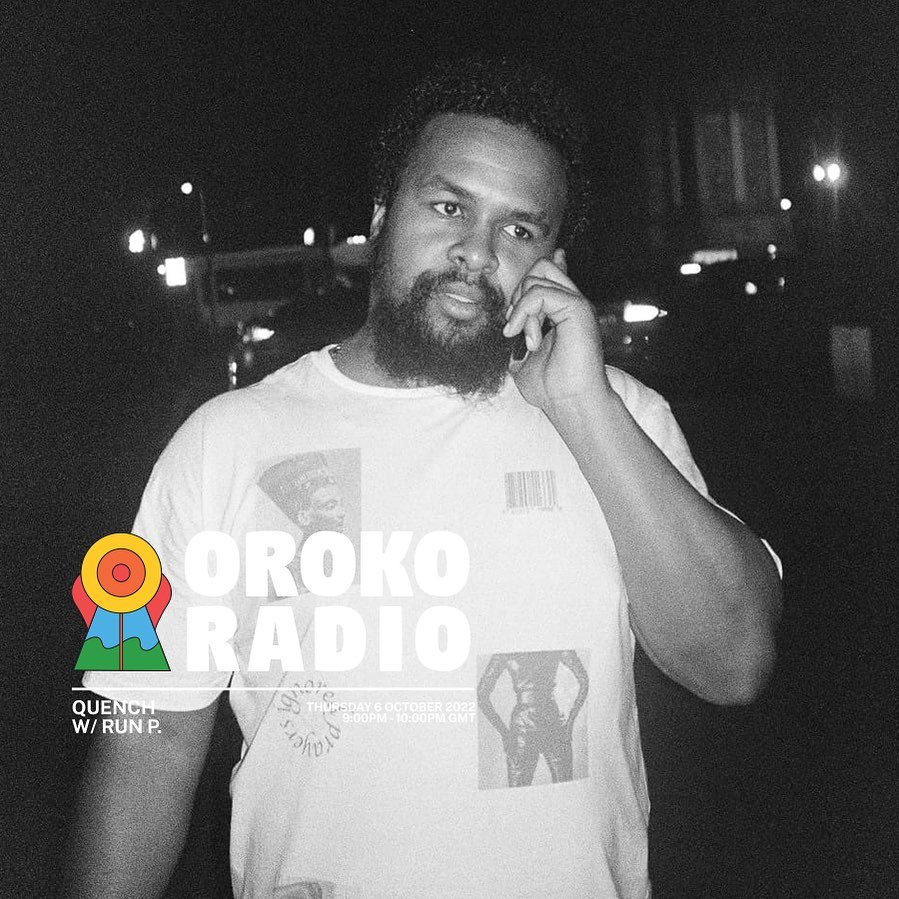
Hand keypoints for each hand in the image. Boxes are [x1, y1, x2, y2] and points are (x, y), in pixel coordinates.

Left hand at [503, 249, 607, 409]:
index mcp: (562, 312)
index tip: (521, 295)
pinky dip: (525, 313)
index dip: (536, 271)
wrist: (571, 403)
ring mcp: (576, 304)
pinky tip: (530, 340)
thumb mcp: (522, 358)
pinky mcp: (578, 308)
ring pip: (538, 276)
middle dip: (519, 292)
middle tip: (517, 328)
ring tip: (528, 341)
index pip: (552, 273)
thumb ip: (518, 337)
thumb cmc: (550, 389)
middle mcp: (572, 304)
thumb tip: (508, 326)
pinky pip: (539, 293)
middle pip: (542, 266)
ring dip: (521, 309)